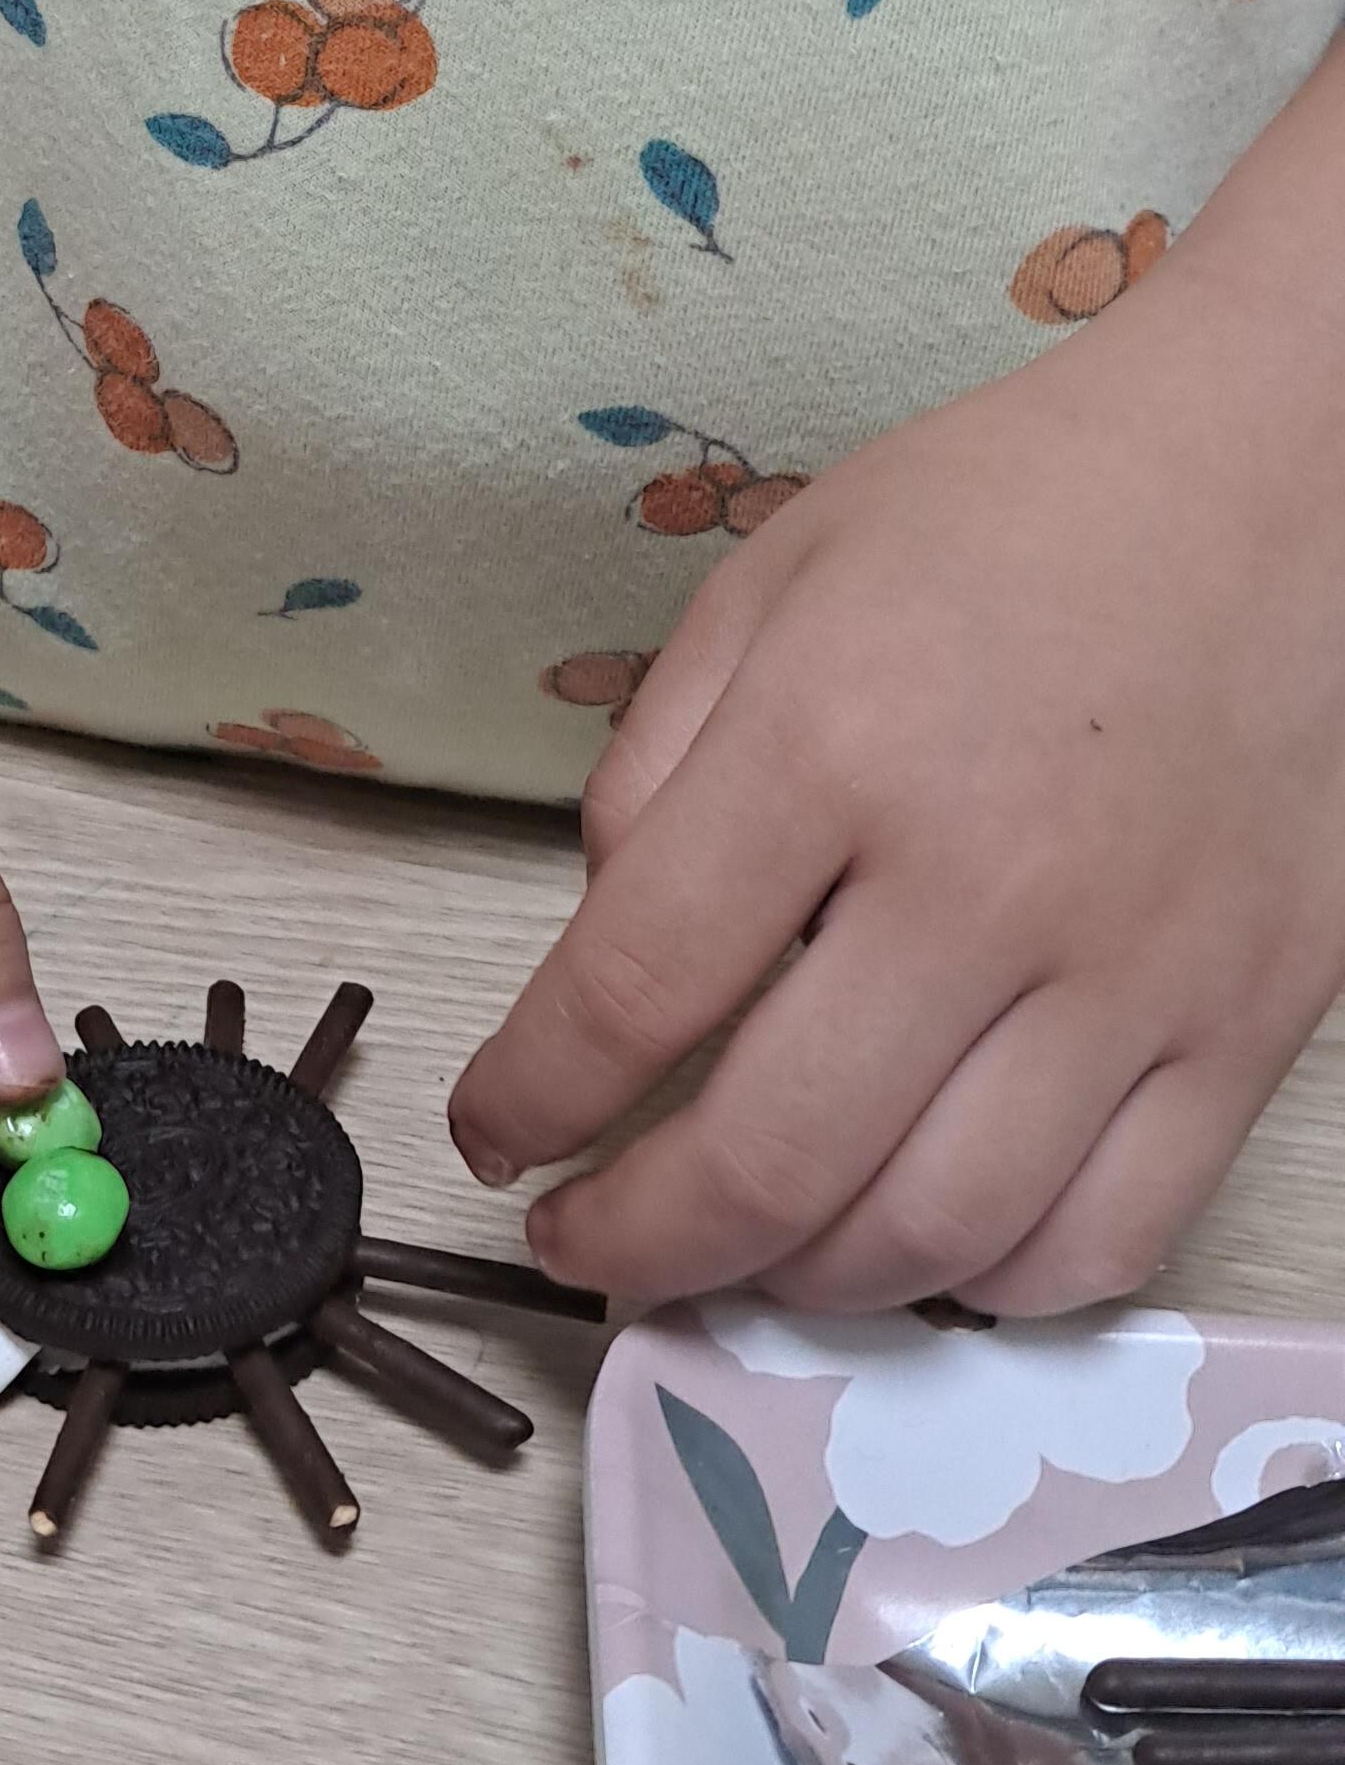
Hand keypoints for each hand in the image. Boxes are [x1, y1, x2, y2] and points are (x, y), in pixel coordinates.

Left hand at [449, 230, 1344, 1314]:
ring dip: (795, 1285)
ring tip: (736, 1251)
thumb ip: (661, 763)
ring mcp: (1130, 971)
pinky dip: (986, 1283)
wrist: (1274, 479)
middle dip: (635, 1239)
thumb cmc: (1017, 516)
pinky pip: (1104, 1240)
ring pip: (931, 1237)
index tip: (496, 1128)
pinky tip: (918, 1237)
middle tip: (583, 1237)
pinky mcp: (1246, 1023)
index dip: (531, 1095)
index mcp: (832, 743)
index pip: (632, 990)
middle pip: (769, 1159)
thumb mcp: (778, 577)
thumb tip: (607, 947)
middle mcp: (982, 879)